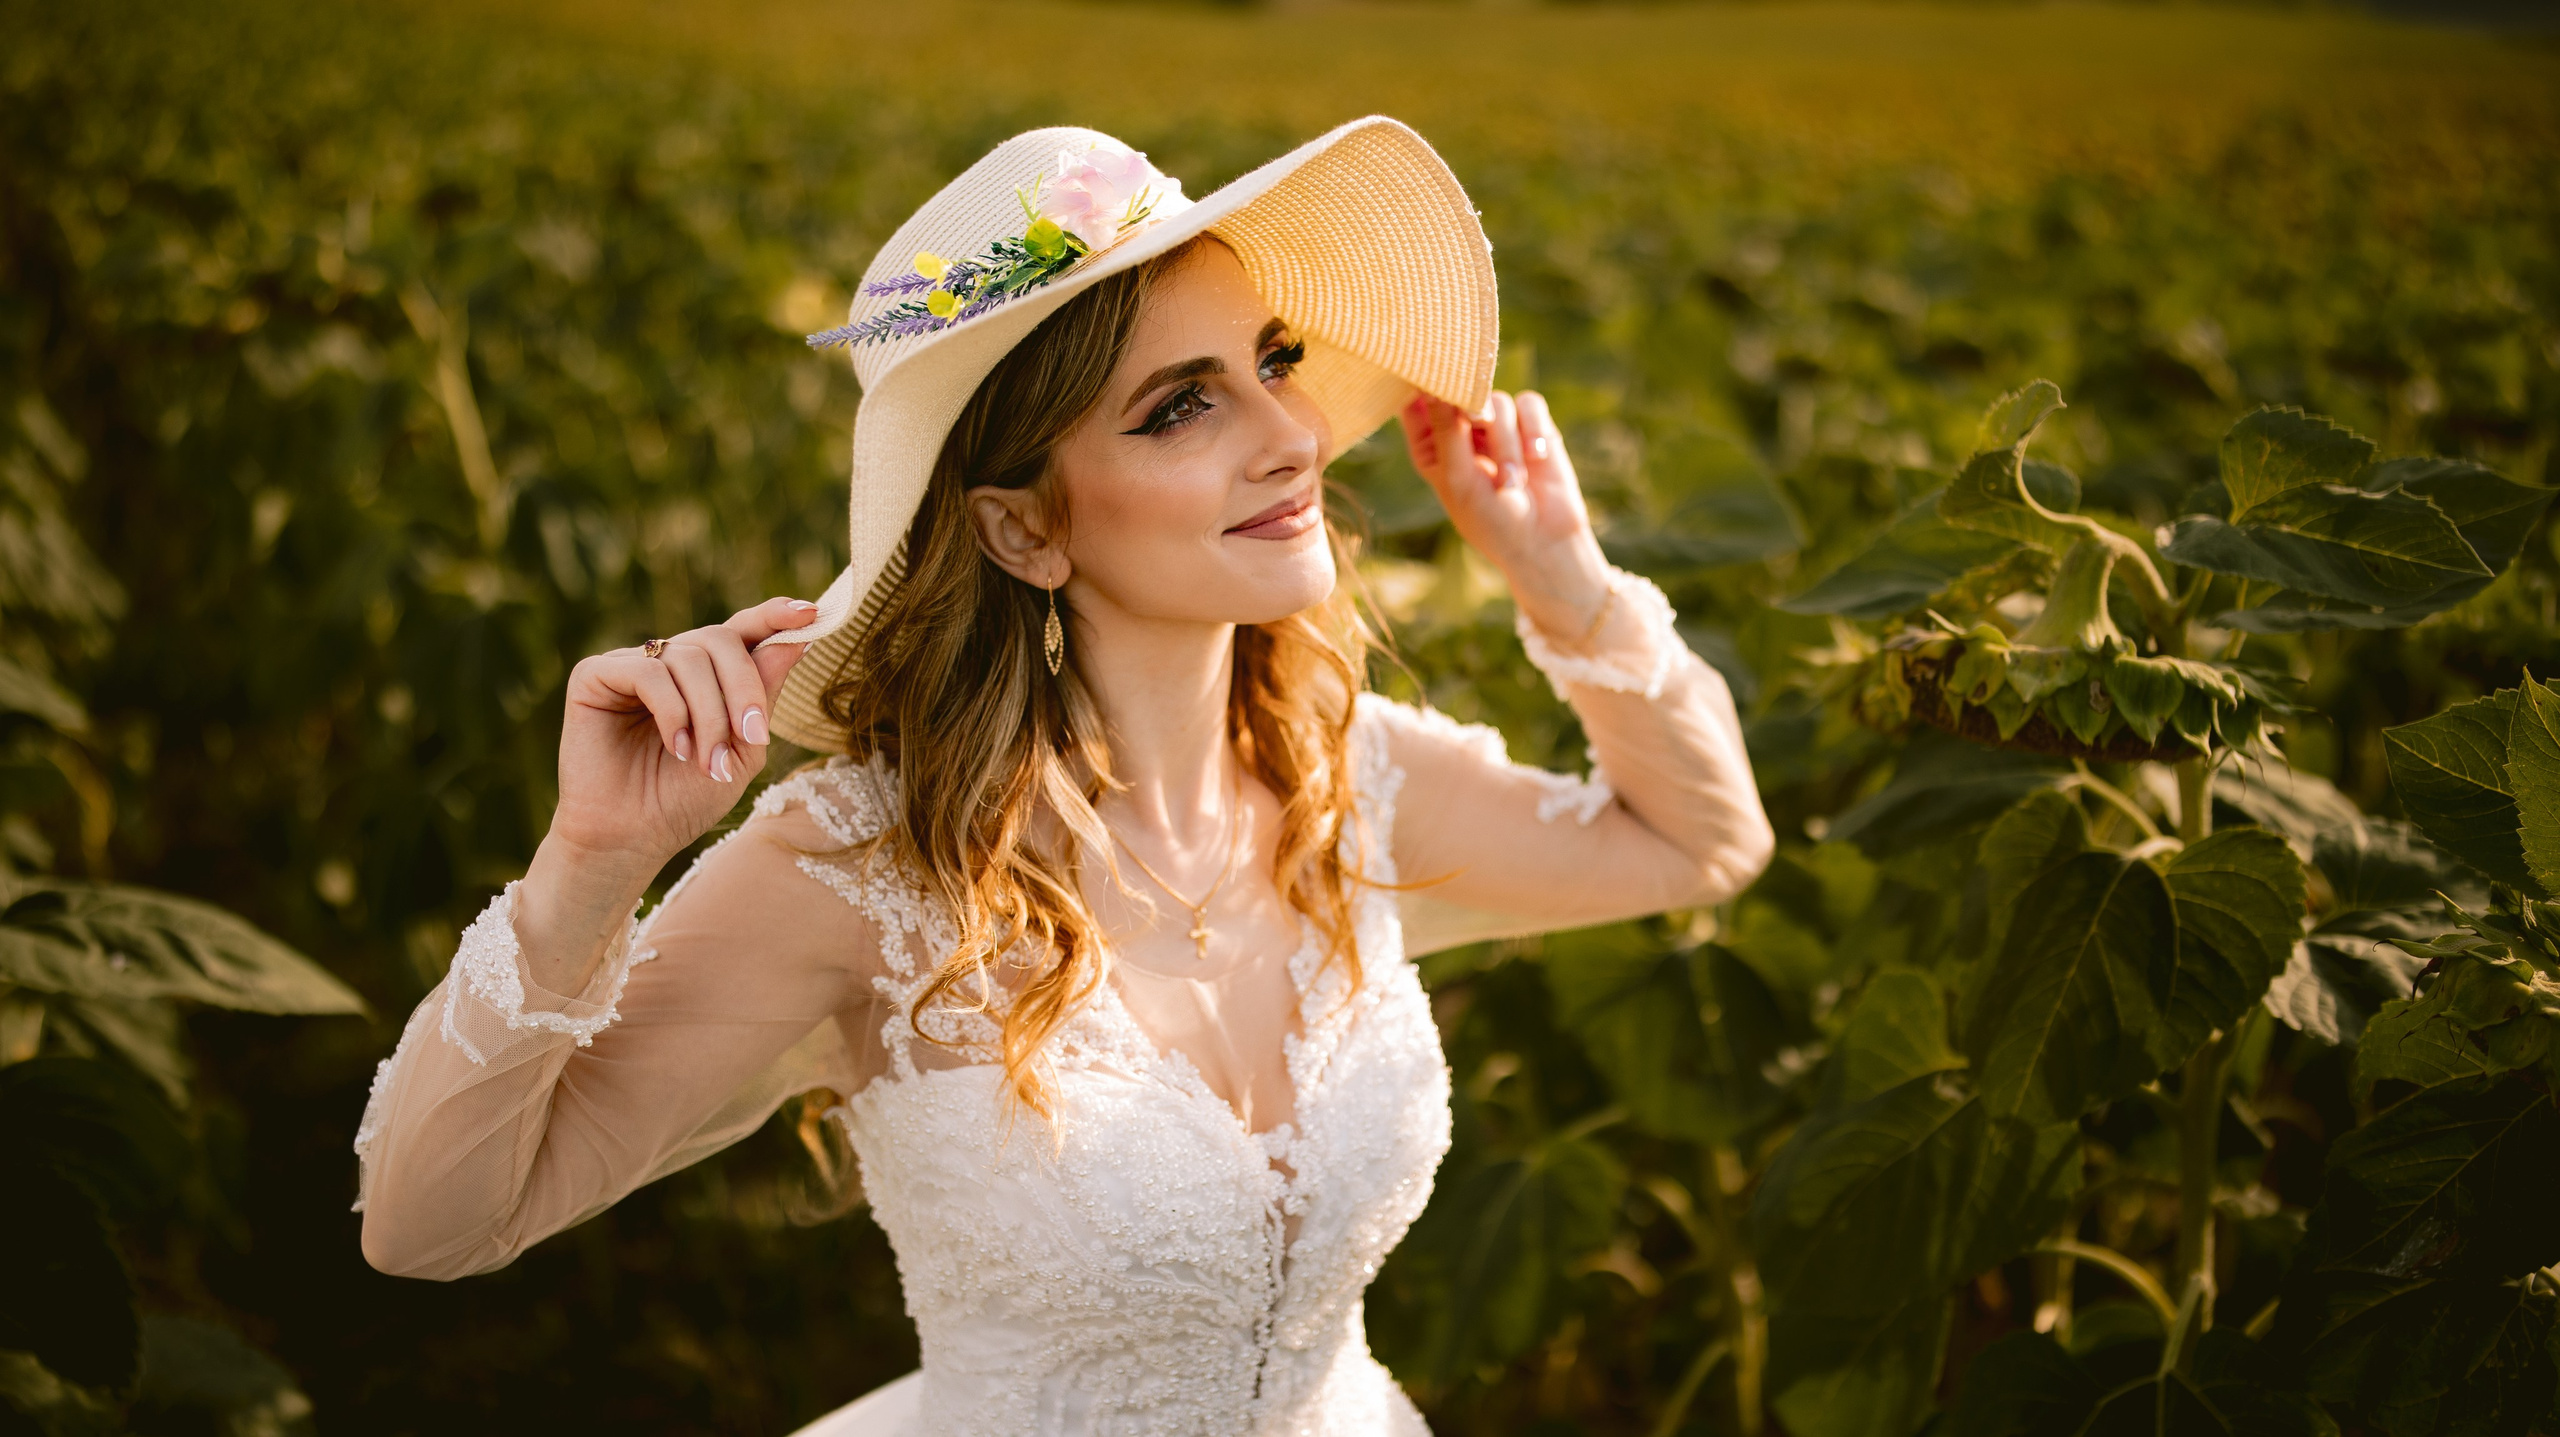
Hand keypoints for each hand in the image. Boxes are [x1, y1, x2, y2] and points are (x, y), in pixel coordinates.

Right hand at [545, 596, 817, 875]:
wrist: (631, 840)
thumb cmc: (686, 799)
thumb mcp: (743, 749)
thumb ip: (765, 695)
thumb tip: (797, 638)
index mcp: (706, 675)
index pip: (742, 631)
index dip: (774, 617)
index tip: (811, 613)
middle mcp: (669, 661)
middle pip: (722, 638)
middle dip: (745, 687)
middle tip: (753, 736)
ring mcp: (631, 664)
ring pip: (690, 656)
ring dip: (709, 713)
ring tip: (706, 760)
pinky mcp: (595, 675)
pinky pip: (649, 672)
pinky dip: (673, 711)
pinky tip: (677, 747)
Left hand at [1398, 389, 1612, 638]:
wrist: (1544, 542)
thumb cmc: (1491, 521)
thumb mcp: (1460, 479)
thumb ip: (1447, 433)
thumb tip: (1432, 388)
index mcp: (1432, 447)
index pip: (1416, 405)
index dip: (1420, 387)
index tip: (1428, 381)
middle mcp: (1463, 432)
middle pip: (1460, 392)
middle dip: (1469, 408)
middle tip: (1477, 422)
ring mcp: (1498, 427)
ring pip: (1498, 401)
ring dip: (1507, 441)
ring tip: (1513, 481)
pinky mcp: (1532, 426)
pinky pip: (1529, 405)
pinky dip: (1534, 429)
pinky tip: (1538, 457)